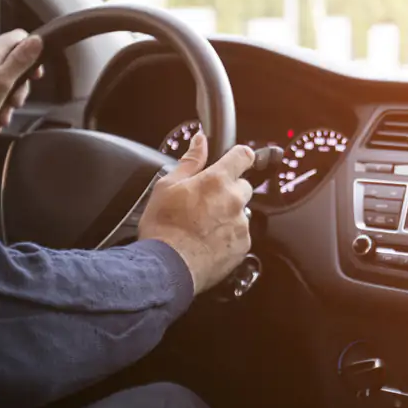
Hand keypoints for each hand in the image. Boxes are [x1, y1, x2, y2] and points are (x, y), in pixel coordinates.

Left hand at [0, 29, 44, 135]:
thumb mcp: (2, 83)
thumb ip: (20, 60)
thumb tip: (38, 39)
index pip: (20, 37)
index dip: (32, 55)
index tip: (34, 76)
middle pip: (12, 60)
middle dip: (18, 85)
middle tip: (15, 103)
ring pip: (2, 74)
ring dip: (7, 97)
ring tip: (3, 116)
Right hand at [138, 132, 254, 294]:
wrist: (167, 266)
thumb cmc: (163, 227)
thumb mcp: (168, 186)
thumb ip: (190, 160)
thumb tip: (199, 141)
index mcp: (217, 180)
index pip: (243, 156)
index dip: (240, 156)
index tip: (237, 159)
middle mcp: (234, 200)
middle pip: (243, 186)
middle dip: (229, 190)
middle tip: (207, 202)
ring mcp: (241, 224)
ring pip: (241, 212)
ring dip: (229, 214)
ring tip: (205, 226)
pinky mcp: (243, 245)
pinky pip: (241, 234)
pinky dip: (229, 235)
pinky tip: (209, 240)